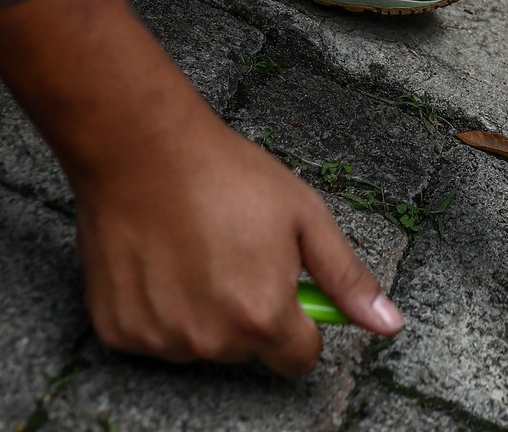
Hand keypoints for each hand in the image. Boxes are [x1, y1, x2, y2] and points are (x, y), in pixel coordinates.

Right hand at [71, 98, 401, 375]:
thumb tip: (388, 323)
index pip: (300, 358)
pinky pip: (155, 335)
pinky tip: (163, 261)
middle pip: (250, 349)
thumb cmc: (227, 176)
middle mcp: (210, 340)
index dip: (301, 322)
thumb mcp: (306, 217)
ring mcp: (160, 339)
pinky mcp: (119, 330)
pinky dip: (161, 308)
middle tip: (238, 252)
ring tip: (198, 250)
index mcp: (263, 316)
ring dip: (205, 311)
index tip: (287, 287)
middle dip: (252, 311)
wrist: (143, 150)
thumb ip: (347, 278)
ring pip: (202, 343)